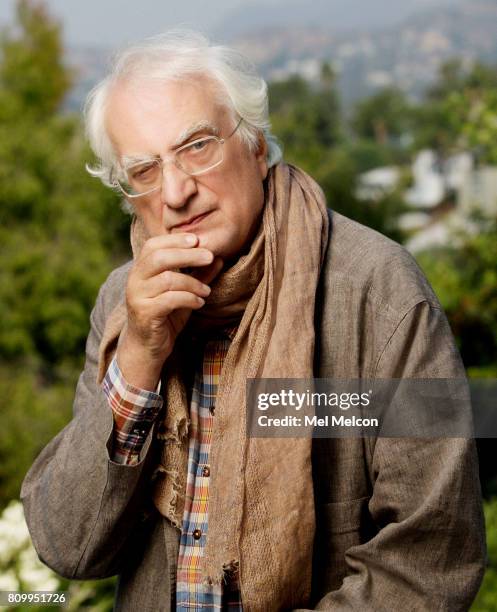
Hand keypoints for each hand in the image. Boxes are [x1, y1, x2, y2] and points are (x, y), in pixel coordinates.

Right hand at [117, 233, 222, 389]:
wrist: (147, 346)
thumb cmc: (165, 315)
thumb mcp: (183, 292)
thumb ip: (198, 275)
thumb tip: (218, 258)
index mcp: (141, 269)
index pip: (154, 245)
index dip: (175, 240)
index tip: (198, 240)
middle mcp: (135, 280)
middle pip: (159, 257)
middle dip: (187, 255)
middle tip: (209, 256)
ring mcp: (137, 296)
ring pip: (167, 279)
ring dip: (193, 283)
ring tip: (207, 290)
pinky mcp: (144, 313)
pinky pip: (170, 299)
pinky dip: (189, 298)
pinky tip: (199, 302)